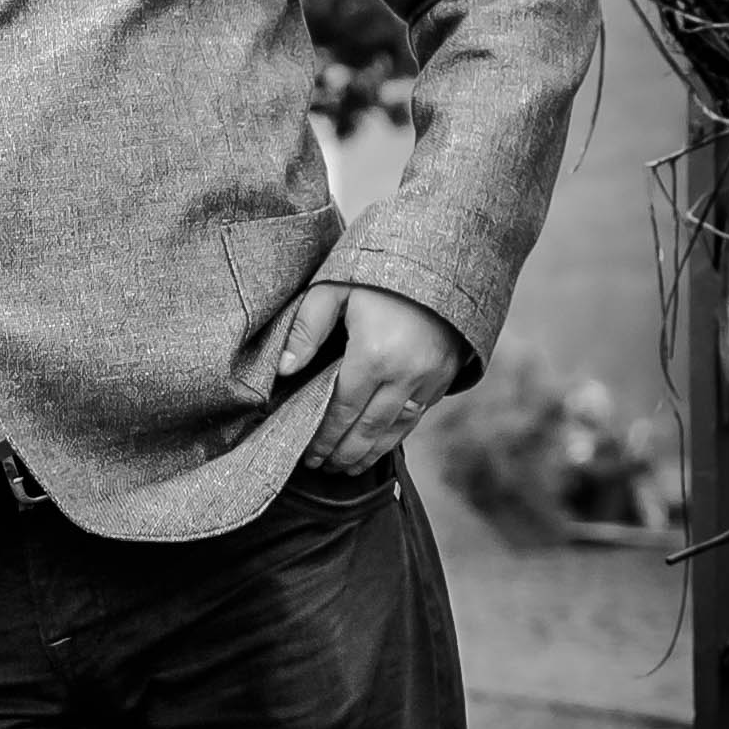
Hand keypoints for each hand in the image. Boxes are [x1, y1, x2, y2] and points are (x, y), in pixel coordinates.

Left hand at [278, 282, 465, 476]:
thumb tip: (284, 371)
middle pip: (368, 429)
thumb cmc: (380, 273)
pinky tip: (378, 446)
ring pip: (395, 430)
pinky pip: (416, 419)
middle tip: (322, 468)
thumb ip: (306, 329)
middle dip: (343, 453)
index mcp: (374, 354)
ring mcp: (429, 379)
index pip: (342, 410)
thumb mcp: (334, 289)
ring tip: (346, 467)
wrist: (442, 259)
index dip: (323, 437)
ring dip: (369, 453)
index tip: (307, 455)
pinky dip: (394, 437)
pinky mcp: (444, 378)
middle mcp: (405, 374)